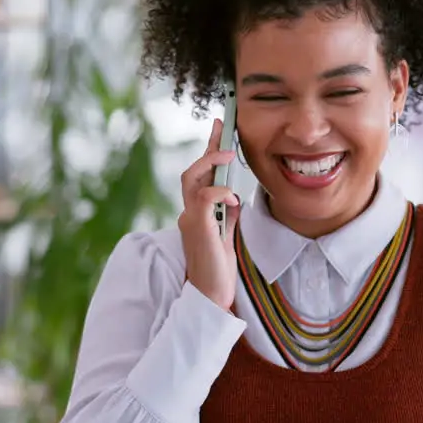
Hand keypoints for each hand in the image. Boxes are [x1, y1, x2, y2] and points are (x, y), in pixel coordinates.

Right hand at [178, 118, 240, 308]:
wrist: (212, 294)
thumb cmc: (218, 268)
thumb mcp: (227, 234)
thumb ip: (227, 213)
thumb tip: (233, 195)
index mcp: (197, 212)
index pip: (201, 176)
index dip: (209, 150)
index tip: (220, 128)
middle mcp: (189, 212)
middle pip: (193, 171)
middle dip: (209, 147)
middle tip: (224, 128)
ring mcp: (190, 219)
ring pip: (192, 179)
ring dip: (212, 164)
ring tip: (229, 156)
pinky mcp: (197, 228)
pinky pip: (204, 198)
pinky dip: (220, 192)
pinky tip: (233, 199)